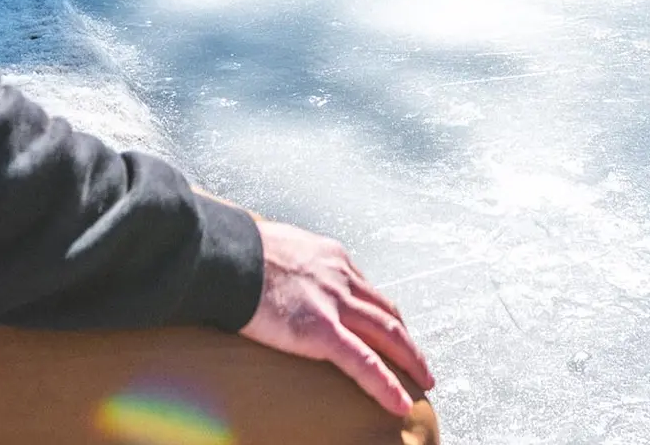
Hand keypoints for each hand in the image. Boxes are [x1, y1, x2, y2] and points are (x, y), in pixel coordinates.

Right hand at [237, 217, 435, 416]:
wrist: (225, 256)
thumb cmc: (237, 253)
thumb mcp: (275, 247)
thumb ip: (288, 264)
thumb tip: (275, 275)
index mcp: (330, 257)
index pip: (366, 289)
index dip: (383, 313)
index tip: (392, 330)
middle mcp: (341, 276)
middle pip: (386, 311)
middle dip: (407, 339)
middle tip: (420, 361)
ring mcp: (333, 302)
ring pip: (386, 334)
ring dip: (410, 359)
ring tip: (424, 381)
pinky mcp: (320, 329)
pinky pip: (362, 361)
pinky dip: (385, 383)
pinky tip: (400, 402)